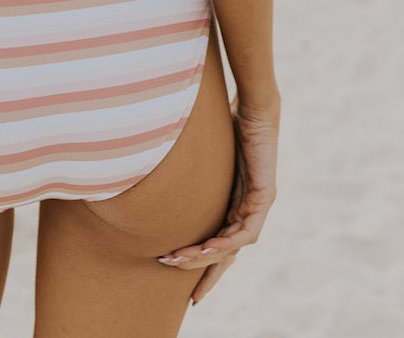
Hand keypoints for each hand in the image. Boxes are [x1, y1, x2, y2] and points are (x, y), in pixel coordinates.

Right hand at [157, 93, 279, 305]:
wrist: (253, 103)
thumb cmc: (222, 118)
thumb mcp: (195, 150)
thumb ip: (178, 163)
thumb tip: (137, 153)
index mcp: (231, 198)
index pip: (216, 239)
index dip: (200, 261)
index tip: (177, 272)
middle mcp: (246, 206)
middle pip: (226, 253)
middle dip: (206, 276)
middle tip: (190, 299)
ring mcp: (257, 204)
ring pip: (232, 246)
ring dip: (204, 257)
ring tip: (175, 261)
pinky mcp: (265, 197)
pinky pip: (245, 232)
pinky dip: (224, 243)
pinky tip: (204, 249)